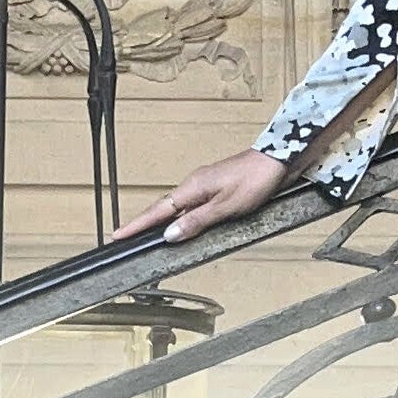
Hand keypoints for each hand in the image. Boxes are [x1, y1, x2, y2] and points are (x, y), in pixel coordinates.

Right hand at [114, 148, 286, 245]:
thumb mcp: (225, 206)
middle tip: (126, 237)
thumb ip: (197, 222)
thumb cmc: (256, 180)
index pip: (158, 211)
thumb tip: (170, 234)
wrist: (278, 160)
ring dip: (163, 221)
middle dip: (144, 223)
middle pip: (164, 209)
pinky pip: (192, 206)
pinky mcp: (217, 188)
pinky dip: (182, 217)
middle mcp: (195, 186)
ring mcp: (206, 186)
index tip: (119, 234)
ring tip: (148, 235)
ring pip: (178, 208)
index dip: (138, 224)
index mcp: (193, 188)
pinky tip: (183, 225)